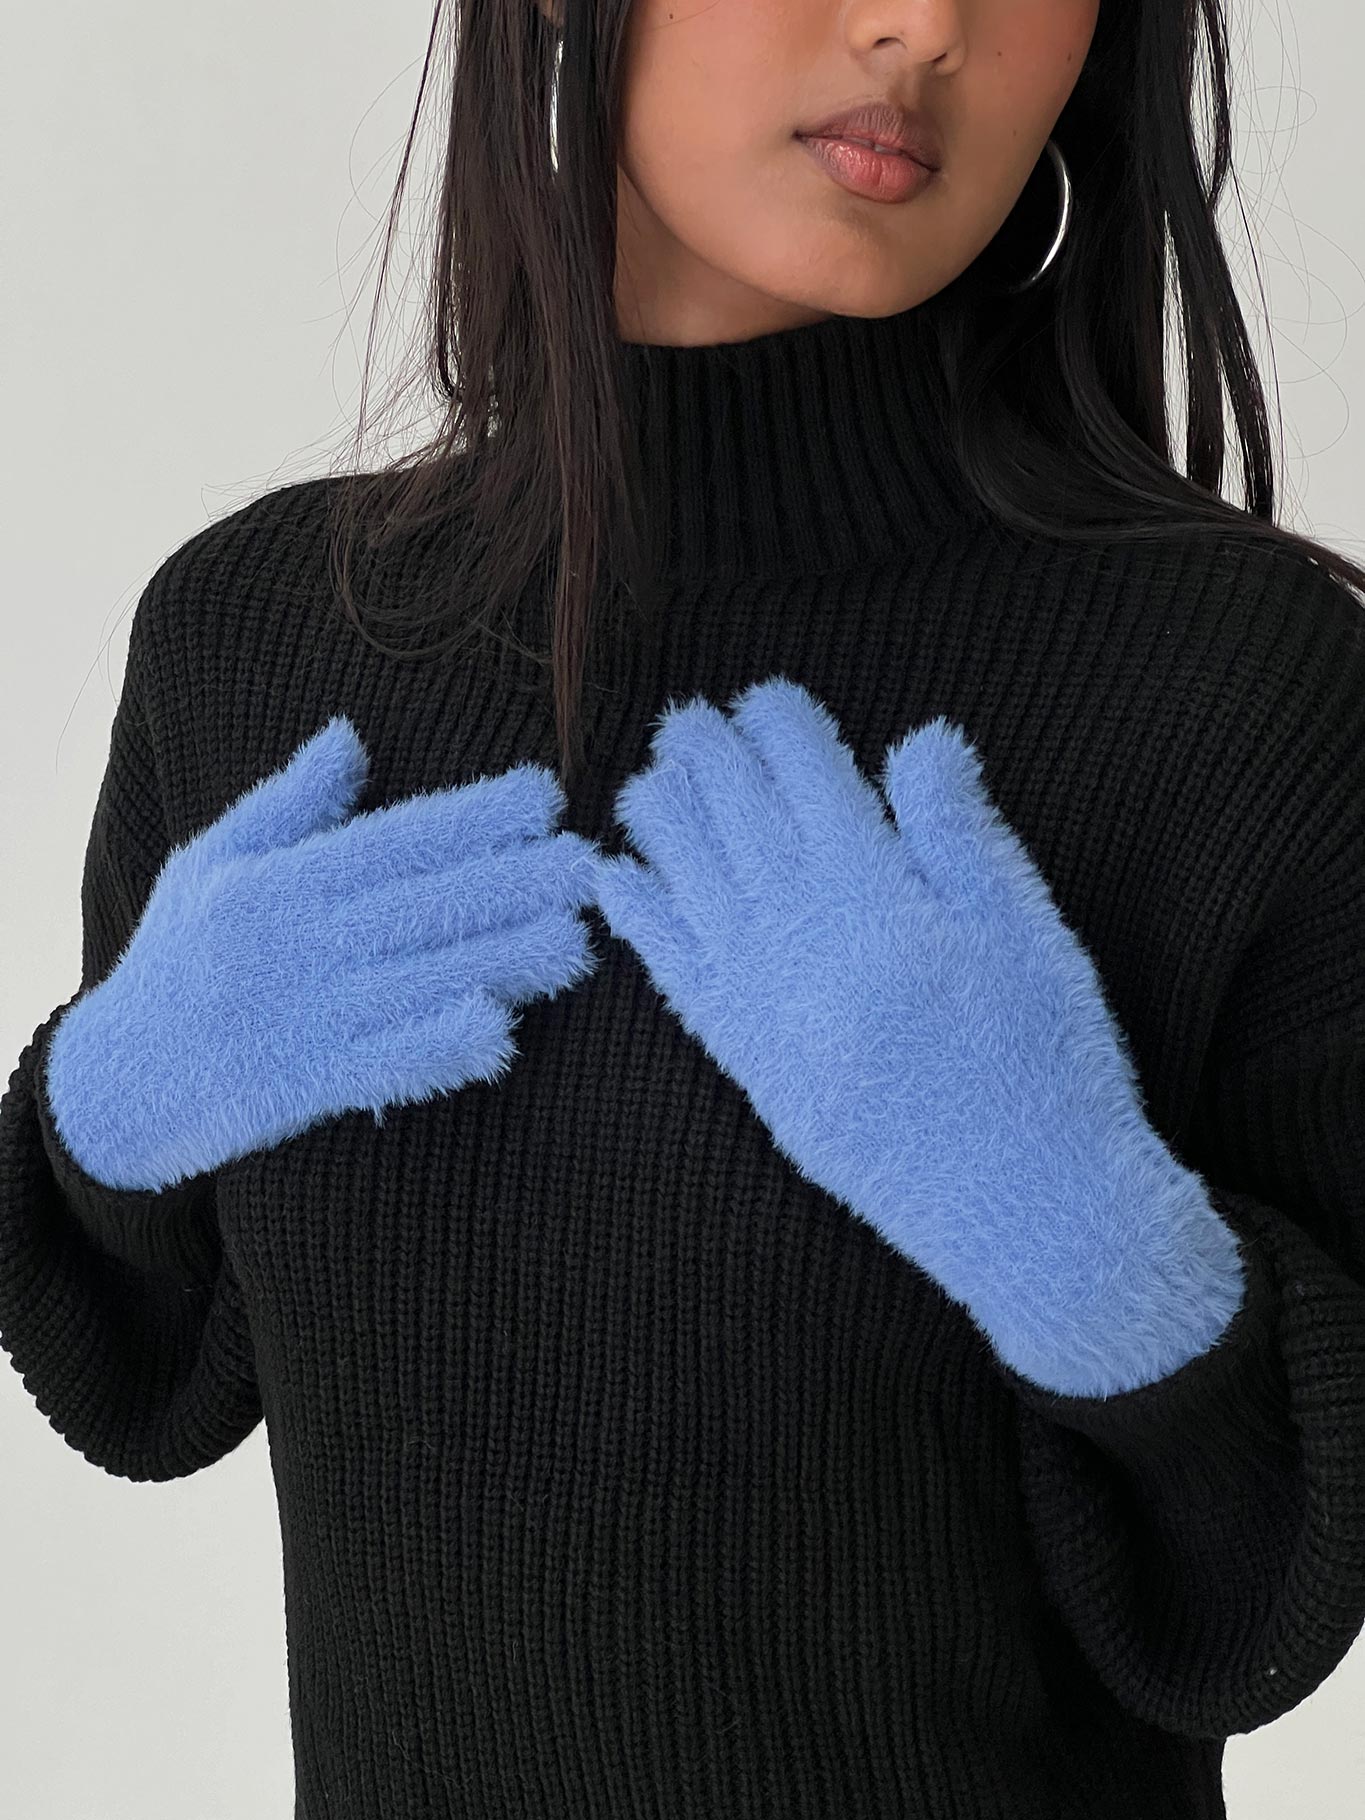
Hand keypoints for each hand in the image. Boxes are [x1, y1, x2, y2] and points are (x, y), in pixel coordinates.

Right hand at [44, 718, 601, 1192]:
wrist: (116, 1083)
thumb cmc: (176, 957)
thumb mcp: (211, 861)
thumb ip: (288, 803)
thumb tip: (352, 736)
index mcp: (277, 882)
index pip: (393, 840)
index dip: (471, 818)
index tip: (544, 799)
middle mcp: (295, 944)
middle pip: (421, 906)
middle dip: (512, 884)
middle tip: (590, 865)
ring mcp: (304, 1017)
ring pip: (420, 981)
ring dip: (504, 960)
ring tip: (578, 940)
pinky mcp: (308, 1085)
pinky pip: (386, 1064)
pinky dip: (441, 1048)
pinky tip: (500, 1031)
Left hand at [590, 675, 1245, 1395]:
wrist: (1028, 1208)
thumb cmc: (1047, 1061)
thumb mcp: (1030, 932)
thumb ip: (962, 832)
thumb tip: (917, 738)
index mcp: (879, 901)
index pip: (812, 785)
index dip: (783, 730)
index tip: (765, 696)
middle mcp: (805, 945)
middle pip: (739, 827)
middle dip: (707, 763)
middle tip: (681, 718)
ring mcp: (767, 1008)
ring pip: (693, 891)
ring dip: (661, 829)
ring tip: (641, 782)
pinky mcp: (752, 1066)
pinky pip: (676, 978)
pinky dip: (640, 925)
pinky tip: (613, 883)